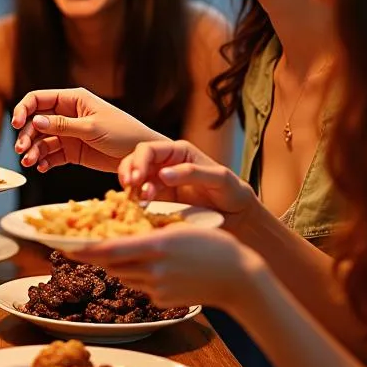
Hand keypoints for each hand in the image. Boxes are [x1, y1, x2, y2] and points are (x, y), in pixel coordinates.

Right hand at [11, 87, 157, 172]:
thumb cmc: (123, 134)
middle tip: (22, 151)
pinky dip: (44, 161)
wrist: (142, 157)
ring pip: (41, 140)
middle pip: (35, 122)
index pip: (38, 99)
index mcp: (73, 100)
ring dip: (33, 151)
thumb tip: (35, 121)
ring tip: (30, 163)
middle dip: (26, 135)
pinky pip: (52, 155)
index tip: (16, 125)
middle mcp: (67, 114)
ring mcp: (69, 134)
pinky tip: (42, 168)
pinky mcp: (72, 151)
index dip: (24, 110)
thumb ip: (63, 125)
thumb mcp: (92, 128)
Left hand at [83, 228, 264, 310]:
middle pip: (111, 265)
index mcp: (154, 246)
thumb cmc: (214, 246)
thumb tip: (124, 235)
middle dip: (95, 257)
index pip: (109, 250)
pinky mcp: (162, 302)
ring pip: (123, 277)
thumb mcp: (179, 230)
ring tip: (119, 253)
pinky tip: (152, 268)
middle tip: (80, 247)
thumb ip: (149, 234)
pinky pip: (140, 288)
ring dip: (117, 266)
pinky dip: (138, 277)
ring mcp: (156, 289)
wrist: (239, 279)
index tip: (64, 246)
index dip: (83, 250)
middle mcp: (152, 270)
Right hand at [117, 140, 256, 226]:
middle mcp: (165, 164)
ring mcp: (160, 183)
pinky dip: (135, 202)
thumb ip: (191, 173)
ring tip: (138, 202)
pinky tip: (139, 208)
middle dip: (129, 174)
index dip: (137, 161)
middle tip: (130, 189)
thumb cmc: (232, 192)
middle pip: (135, 162)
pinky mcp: (159, 201)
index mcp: (178, 152)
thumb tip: (162, 174)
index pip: (148, 150)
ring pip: (134, 180)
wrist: (237, 217)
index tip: (135, 179)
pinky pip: (140, 198)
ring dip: (131, 189)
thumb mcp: (218, 178)